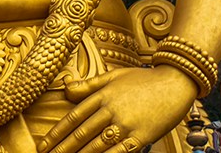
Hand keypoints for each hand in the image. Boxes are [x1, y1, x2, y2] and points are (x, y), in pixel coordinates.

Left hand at [37, 66, 197, 152]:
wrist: (175, 82)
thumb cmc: (144, 79)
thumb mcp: (113, 76)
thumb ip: (89, 84)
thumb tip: (66, 88)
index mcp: (102, 95)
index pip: (74, 117)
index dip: (57, 132)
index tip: (44, 144)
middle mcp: (111, 110)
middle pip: (82, 134)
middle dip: (63, 149)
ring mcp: (126, 124)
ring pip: (97, 145)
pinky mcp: (142, 136)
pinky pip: (121, 152)